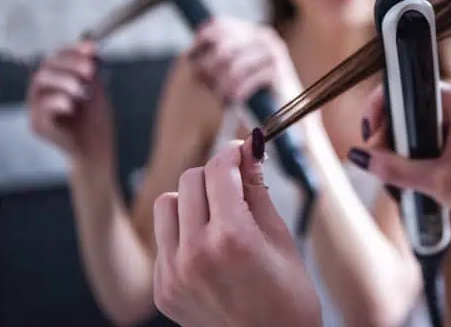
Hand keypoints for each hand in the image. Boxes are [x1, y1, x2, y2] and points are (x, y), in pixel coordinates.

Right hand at [27, 41, 114, 168]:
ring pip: (40, 83)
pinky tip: (73, 105)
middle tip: (90, 71)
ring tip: (82, 90)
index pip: (56, 58)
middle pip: (46, 67)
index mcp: (54, 82)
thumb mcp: (95, 88)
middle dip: (69, 64)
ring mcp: (37, 109)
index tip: (92, 49)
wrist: (98, 147)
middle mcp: (42, 93)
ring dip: (64, 81)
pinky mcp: (39, 125)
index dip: (72, 51)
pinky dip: (59, 102)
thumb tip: (91, 45)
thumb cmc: (95, 118)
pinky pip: (43, 108)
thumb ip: (91, 68)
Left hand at [153, 131, 321, 326]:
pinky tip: (208, 249)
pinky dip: (183, 233)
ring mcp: (173, 274)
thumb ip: (258, 190)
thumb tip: (250, 150)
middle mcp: (196, 254)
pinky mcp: (162, 290)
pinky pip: (163, 239)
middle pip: (190, 179)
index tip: (242, 151)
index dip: (233, 153)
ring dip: (192, 200)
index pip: (219, 170)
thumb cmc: (289, 300)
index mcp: (232, 238)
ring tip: (217, 216)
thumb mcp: (281, 238)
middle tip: (236, 185)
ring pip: (167, 204)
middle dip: (215, 175)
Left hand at [187, 17, 302, 104]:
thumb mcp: (232, 70)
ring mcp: (273, 53)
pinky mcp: (279, 72)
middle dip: (210, 66)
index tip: (191, 57)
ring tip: (221, 95)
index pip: (221, 25)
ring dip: (223, 84)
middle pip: (224, 46)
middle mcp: (265, 37)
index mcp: (253, 32)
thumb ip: (215, 58)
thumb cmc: (254, 90)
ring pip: (234, 67)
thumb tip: (188, 53)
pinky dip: (238, 92)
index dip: (202, 40)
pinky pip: (247, 81)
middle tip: (205, 81)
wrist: (287, 111)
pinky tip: (235, 99)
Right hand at [349, 81, 450, 221]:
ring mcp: (444, 123)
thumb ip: (396, 169)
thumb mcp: (436, 180)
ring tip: (392, 174)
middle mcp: (448, 105)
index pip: (406, 89)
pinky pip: (408, 141)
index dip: (381, 106)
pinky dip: (399, 158)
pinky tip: (402, 178)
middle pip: (399, 108)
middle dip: (384, 134)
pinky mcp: (440, 141)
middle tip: (379, 159)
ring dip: (390, 150)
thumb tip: (361, 157)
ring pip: (401, 127)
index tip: (370, 133)